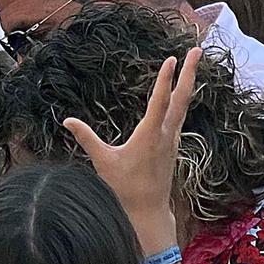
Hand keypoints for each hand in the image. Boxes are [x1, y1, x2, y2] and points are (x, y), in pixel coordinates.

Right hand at [63, 48, 193, 243]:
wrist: (148, 213)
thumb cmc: (125, 189)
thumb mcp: (103, 162)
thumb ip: (86, 138)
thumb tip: (67, 120)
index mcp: (150, 135)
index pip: (160, 101)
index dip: (165, 79)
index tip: (172, 58)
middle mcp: (165, 135)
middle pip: (181, 98)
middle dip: (189, 72)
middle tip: (196, 50)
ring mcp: (171, 140)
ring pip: (183, 106)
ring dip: (187, 83)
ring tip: (191, 64)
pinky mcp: (171, 145)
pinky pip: (179, 116)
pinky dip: (181, 99)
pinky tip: (180, 95)